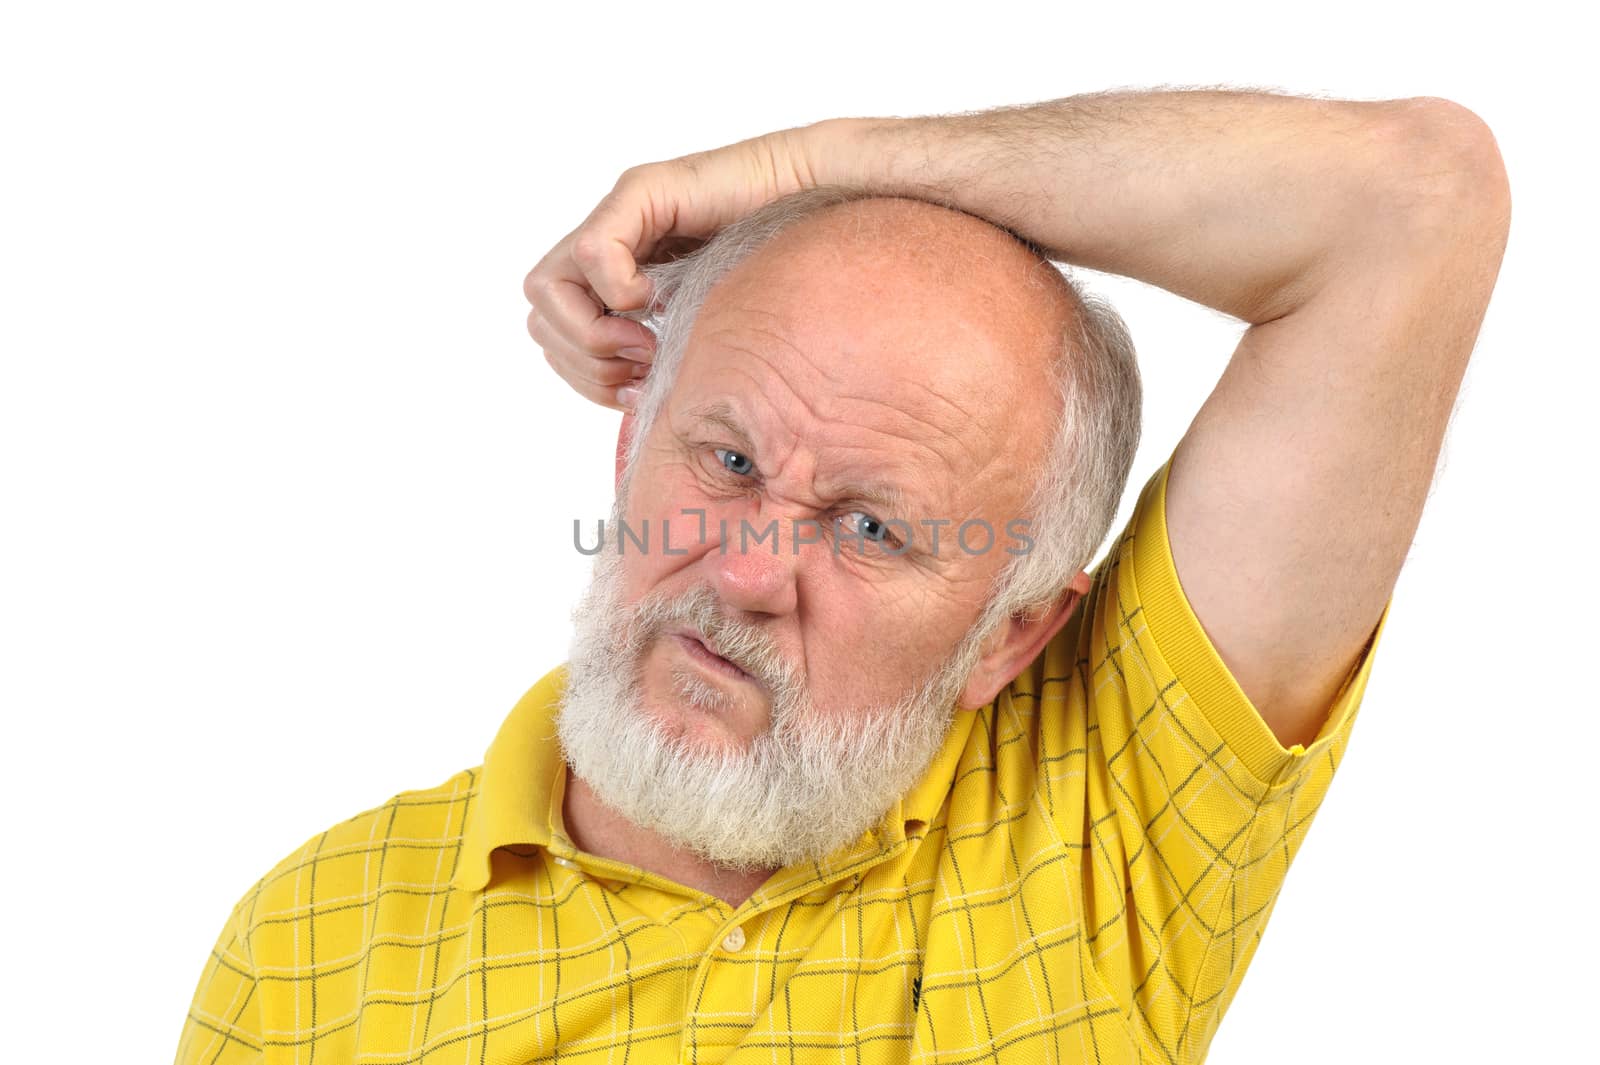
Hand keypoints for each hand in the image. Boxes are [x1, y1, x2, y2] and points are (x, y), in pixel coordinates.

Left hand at [524, 125, 823, 410]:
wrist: (818, 205)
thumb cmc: (772, 271)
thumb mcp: (702, 332)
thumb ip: (663, 361)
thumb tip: (638, 407)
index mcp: (611, 282)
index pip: (553, 340)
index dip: (586, 379)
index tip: (636, 390)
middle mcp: (603, 247)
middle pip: (538, 320)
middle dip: (587, 363)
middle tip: (642, 366)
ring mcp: (616, 217)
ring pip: (543, 289)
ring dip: (592, 332)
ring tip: (646, 340)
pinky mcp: (640, 192)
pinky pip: (593, 252)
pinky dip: (619, 291)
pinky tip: (658, 298)